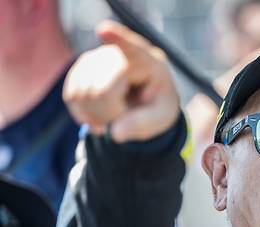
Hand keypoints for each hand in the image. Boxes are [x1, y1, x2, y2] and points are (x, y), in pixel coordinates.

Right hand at [64, 20, 179, 142]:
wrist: (147, 100)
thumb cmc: (157, 106)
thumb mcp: (160, 118)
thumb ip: (141, 125)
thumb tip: (115, 134)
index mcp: (149, 62)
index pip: (131, 49)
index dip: (116, 39)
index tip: (104, 30)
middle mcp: (120, 54)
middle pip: (100, 92)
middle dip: (109, 114)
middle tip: (125, 120)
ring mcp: (98, 58)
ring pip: (81, 95)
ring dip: (96, 116)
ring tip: (115, 115)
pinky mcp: (81, 67)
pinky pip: (71, 97)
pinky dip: (83, 113)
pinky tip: (99, 114)